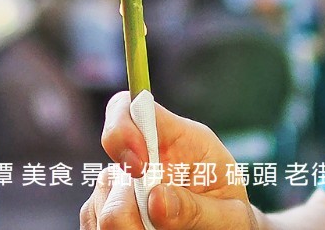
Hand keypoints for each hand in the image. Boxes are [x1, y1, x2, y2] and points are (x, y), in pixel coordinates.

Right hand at [81, 91, 261, 229]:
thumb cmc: (231, 216)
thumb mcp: (230, 212)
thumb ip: (196, 208)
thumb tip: (157, 199)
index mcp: (175, 138)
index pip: (130, 108)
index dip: (122, 130)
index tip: (138, 168)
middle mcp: (141, 157)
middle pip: (107, 170)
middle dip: (125, 206)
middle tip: (154, 227)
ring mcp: (121, 186)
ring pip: (99, 204)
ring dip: (126, 226)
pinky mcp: (108, 211)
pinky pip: (93, 223)